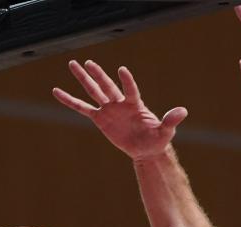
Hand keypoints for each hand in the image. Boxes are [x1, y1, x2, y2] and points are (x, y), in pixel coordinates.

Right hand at [52, 60, 186, 160]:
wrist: (146, 149)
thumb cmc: (157, 139)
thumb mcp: (165, 131)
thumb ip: (171, 120)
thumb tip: (183, 111)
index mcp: (135, 104)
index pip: (130, 90)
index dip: (127, 81)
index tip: (122, 70)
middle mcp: (120, 103)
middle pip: (107, 86)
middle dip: (98, 75)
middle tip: (87, 62)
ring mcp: (109, 110)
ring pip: (94, 91)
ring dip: (84, 79)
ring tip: (72, 64)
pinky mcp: (100, 119)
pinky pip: (83, 109)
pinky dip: (70, 101)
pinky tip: (57, 92)